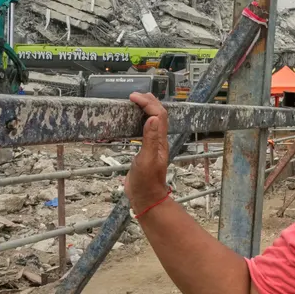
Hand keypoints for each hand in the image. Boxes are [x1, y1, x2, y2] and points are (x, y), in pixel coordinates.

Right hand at [126, 92, 170, 215]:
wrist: (146, 197)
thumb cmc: (146, 182)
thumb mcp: (146, 160)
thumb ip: (150, 139)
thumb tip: (153, 118)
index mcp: (160, 141)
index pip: (158, 115)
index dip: (148, 103)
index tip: (134, 97)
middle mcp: (158, 141)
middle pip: (159, 115)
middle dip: (150, 102)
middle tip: (136, 95)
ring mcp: (153, 146)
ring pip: (154, 122)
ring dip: (148, 109)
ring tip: (137, 102)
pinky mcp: (146, 151)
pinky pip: (146, 130)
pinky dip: (141, 120)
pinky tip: (134, 121)